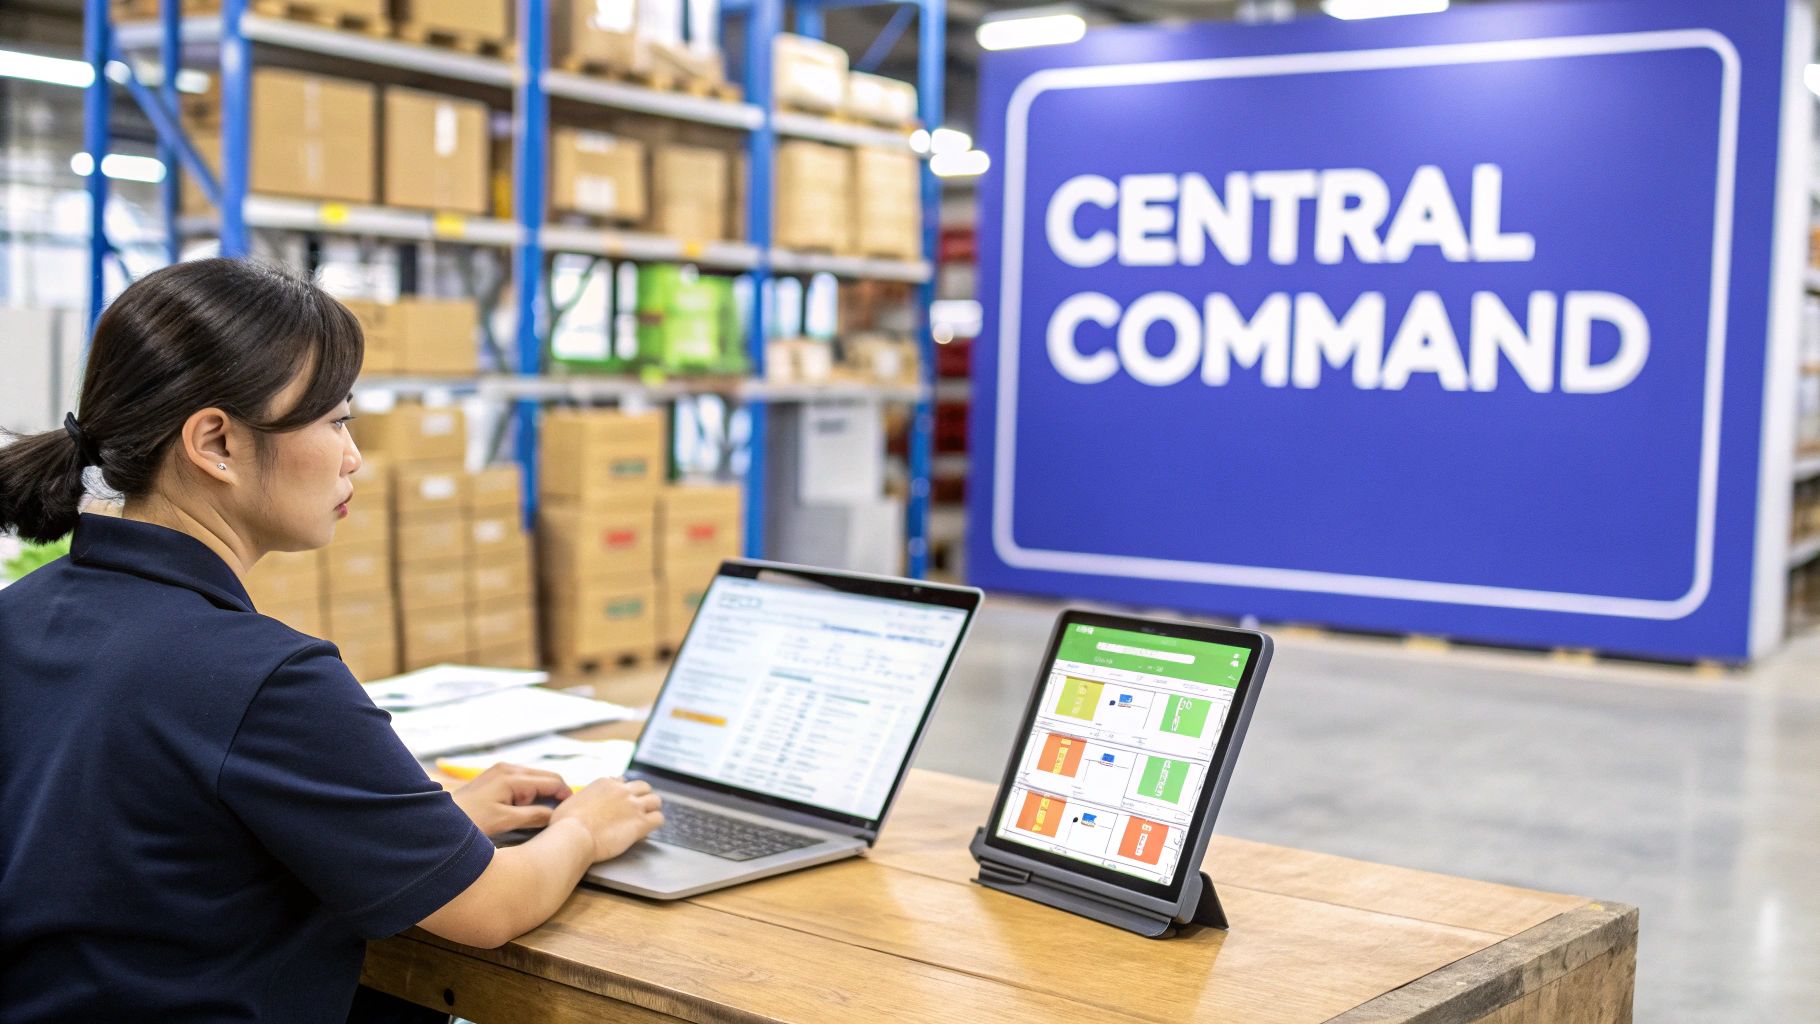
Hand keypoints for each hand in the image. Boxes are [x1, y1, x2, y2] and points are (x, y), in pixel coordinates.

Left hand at [451, 763, 572, 835]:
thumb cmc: (470, 821)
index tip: (575, 810)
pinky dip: (532, 793)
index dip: (566, 795)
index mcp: (512, 777)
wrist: (439, 819)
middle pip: (546, 777)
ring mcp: (501, 771)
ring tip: (550, 814)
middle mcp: (508, 768)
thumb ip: (533, 816)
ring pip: (535, 779)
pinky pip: (523, 782)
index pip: (551, 781)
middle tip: (566, 813)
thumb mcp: (504, 821)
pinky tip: (532, 808)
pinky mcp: (496, 777)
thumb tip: (556, 815)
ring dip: (544, 794)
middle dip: (557, 793)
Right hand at [548, 777, 663, 862]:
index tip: (622, 801)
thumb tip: (581, 803)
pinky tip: (648, 830)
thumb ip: (583, 798)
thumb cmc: (566, 823)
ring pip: (655, 800)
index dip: (623, 792)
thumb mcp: (571, 800)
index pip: (623, 781)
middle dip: (643, 796)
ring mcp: (633, 806)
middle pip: (644, 787)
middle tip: (640, 808)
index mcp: (605, 783)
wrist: (573, 836)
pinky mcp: (640, 823)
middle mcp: (622, 791)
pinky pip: (658, 819)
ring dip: (652, 809)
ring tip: (648, 818)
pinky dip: (655, 823)